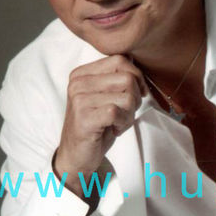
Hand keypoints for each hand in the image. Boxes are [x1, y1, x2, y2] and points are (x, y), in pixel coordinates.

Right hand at [54, 55, 146, 197]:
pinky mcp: (84, 117)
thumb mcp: (106, 97)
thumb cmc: (96, 125)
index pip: (120, 60)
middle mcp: (78, 83)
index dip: (137, 77)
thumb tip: (135, 61)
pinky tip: (114, 129)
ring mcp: (79, 99)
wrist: (77, 155)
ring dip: (130, 114)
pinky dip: (123, 123)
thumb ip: (117, 78)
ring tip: (118, 122)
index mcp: (82, 74)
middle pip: (127, 78)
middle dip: (136, 98)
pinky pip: (117, 112)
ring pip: (127, 97)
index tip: (138, 93)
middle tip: (125, 113)